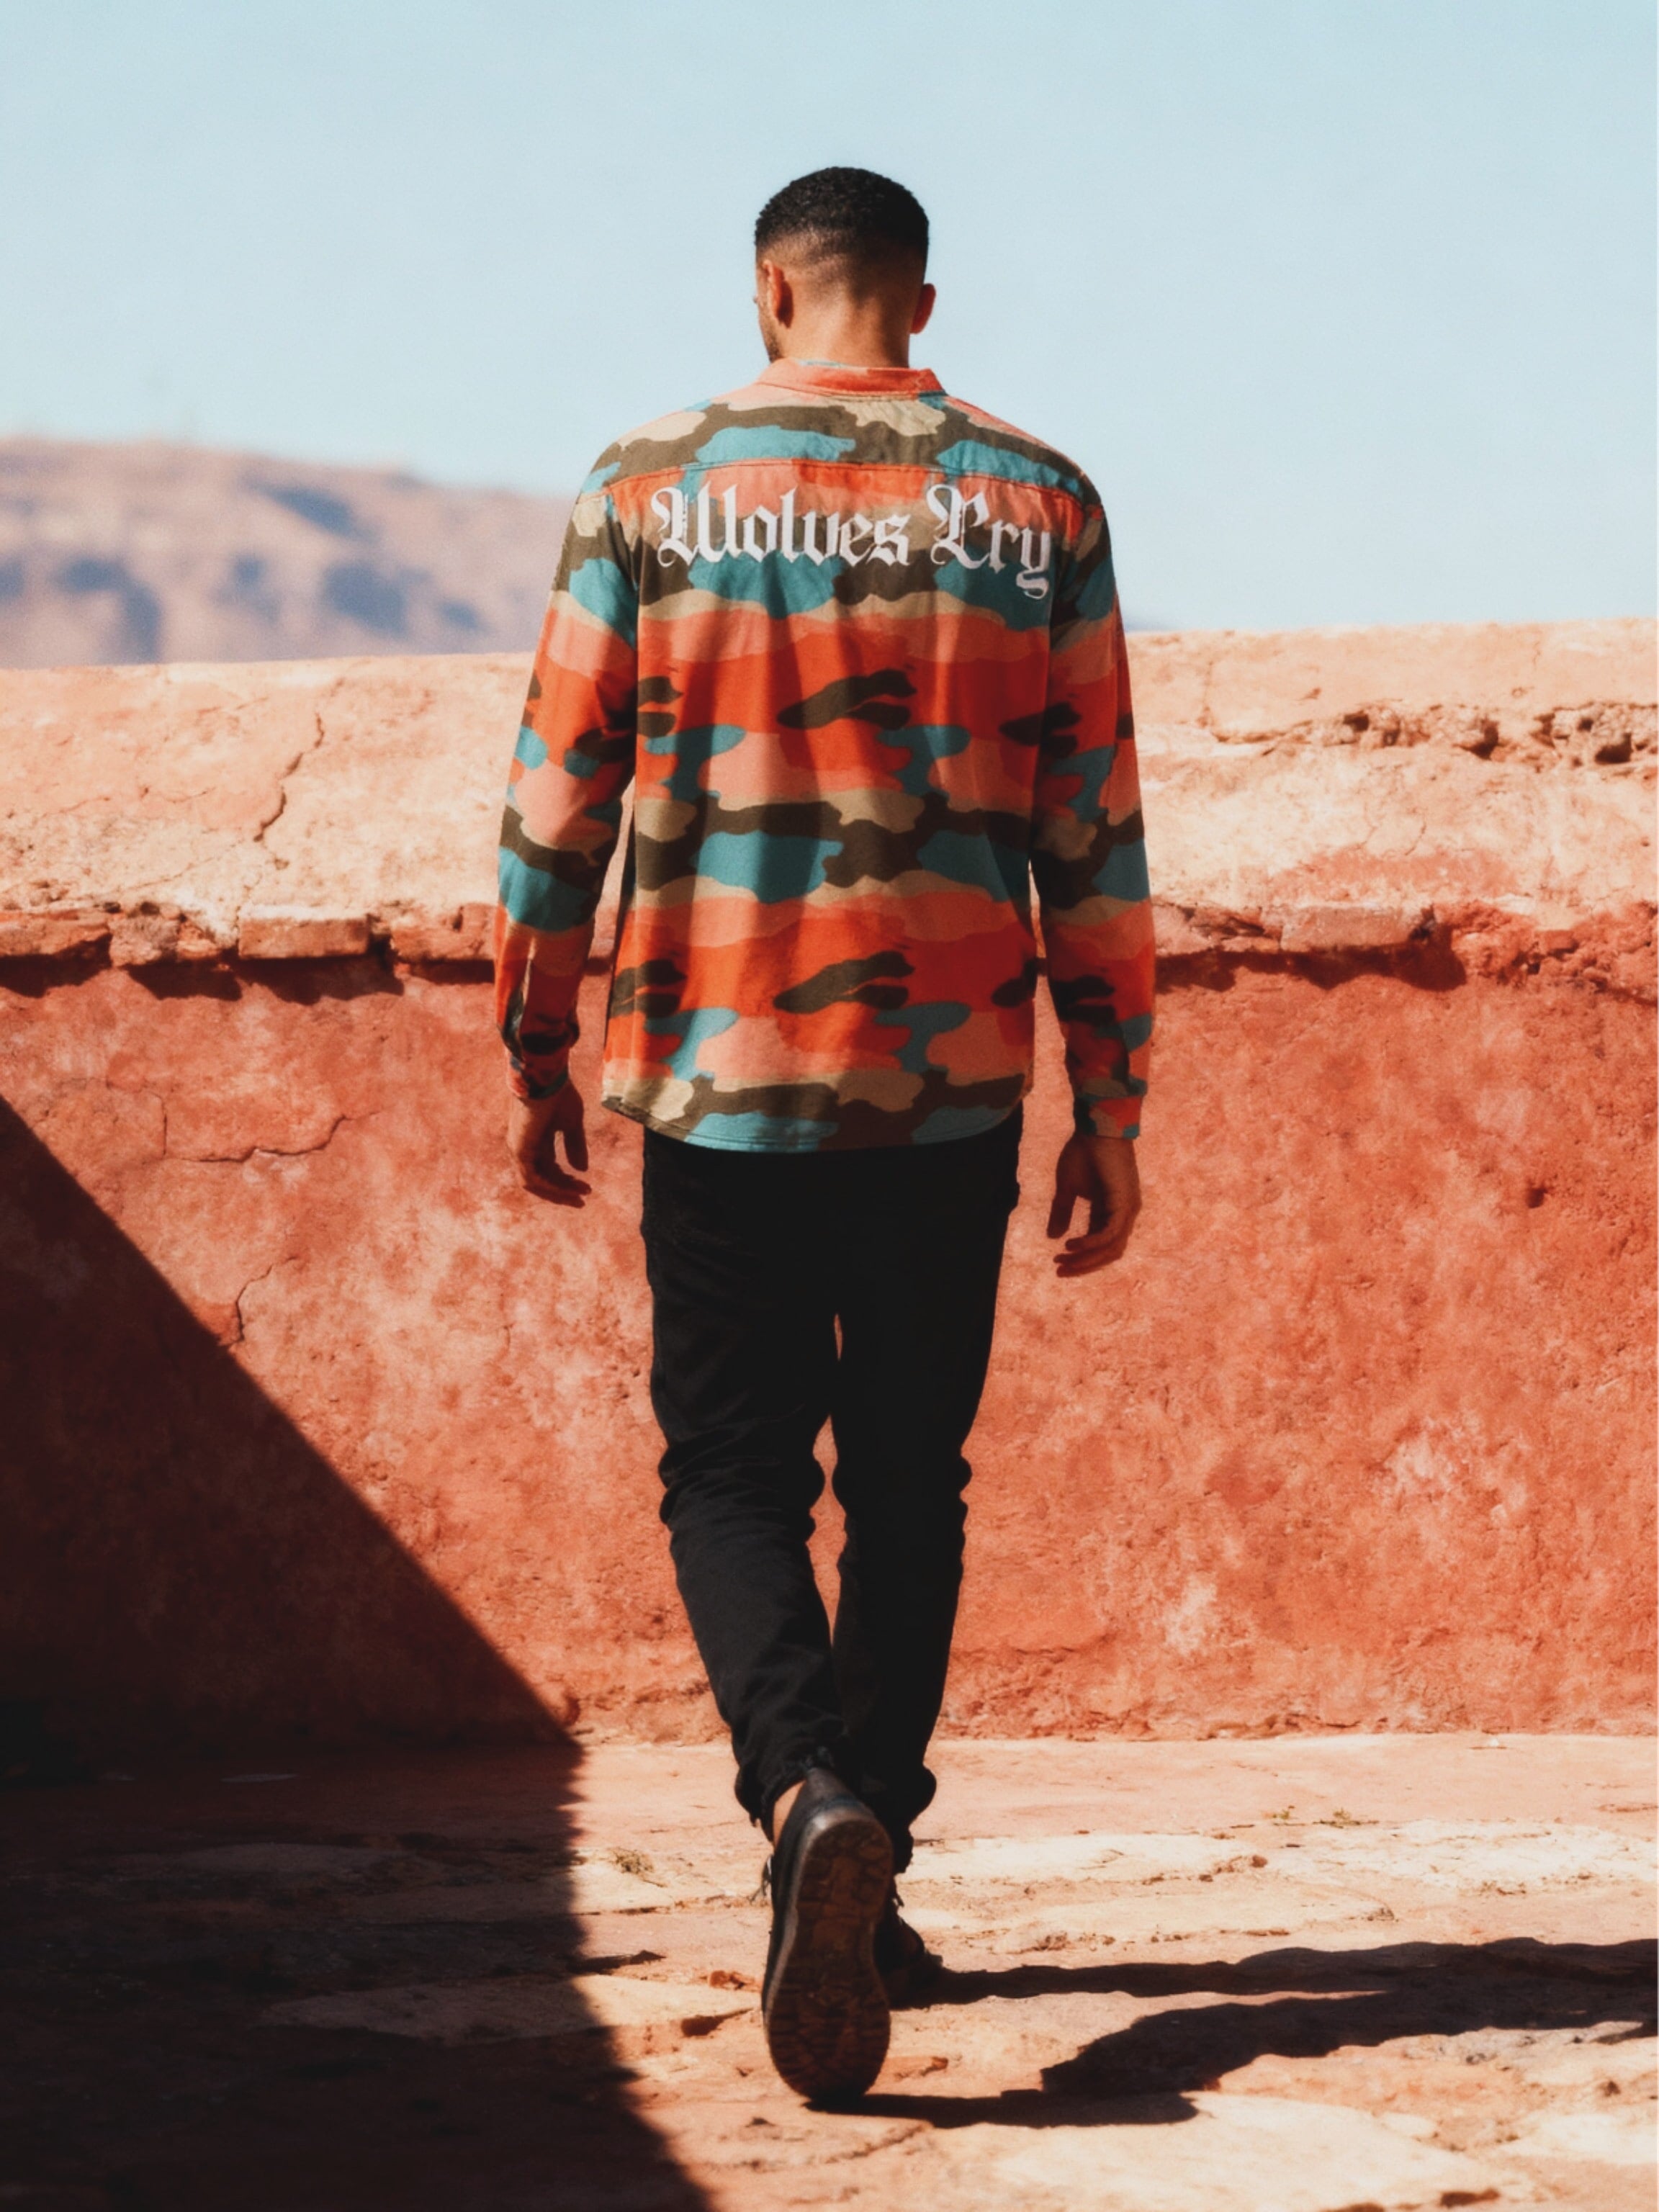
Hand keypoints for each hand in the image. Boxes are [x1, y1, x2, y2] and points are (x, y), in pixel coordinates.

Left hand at [506, 1086, 590, 1206]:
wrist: (545, 1078)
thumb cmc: (558, 1094)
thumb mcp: (572, 1123)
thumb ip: (575, 1145)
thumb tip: (582, 1169)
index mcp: (536, 1139)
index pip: (549, 1168)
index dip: (568, 1180)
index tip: (587, 1187)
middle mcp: (524, 1147)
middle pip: (543, 1177)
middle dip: (564, 1189)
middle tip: (584, 1196)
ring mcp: (519, 1149)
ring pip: (535, 1183)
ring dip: (557, 1192)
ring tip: (578, 1197)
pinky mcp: (519, 1150)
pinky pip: (532, 1179)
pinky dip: (550, 1187)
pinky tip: (567, 1189)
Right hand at [1046, 1132, 1141, 1277]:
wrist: (1096, 1127)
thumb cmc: (1084, 1152)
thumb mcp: (1067, 1188)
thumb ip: (1062, 1212)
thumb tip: (1053, 1237)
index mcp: (1112, 1211)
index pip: (1101, 1246)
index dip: (1081, 1259)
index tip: (1057, 1263)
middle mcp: (1124, 1214)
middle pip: (1108, 1254)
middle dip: (1083, 1266)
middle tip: (1059, 1270)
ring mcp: (1128, 1210)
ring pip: (1111, 1249)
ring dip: (1087, 1259)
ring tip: (1062, 1259)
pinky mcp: (1125, 1203)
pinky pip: (1110, 1234)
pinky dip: (1091, 1243)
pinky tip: (1071, 1245)